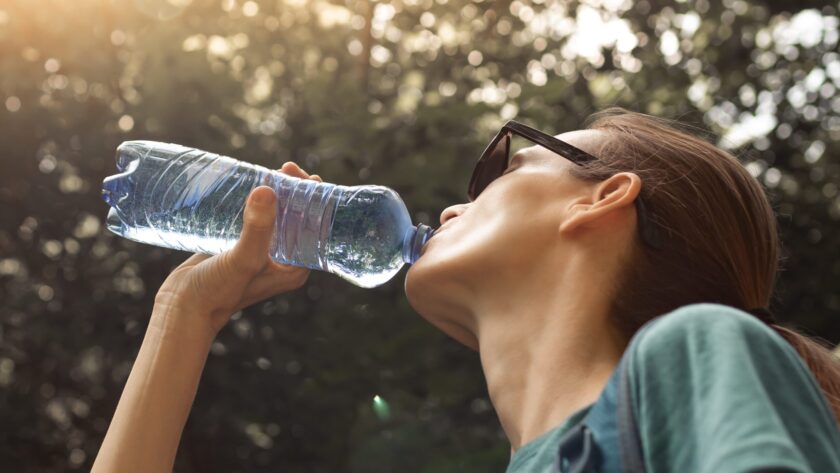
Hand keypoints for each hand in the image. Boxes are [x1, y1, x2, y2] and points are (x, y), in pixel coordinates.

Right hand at [153, 162, 321, 336]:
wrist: (182, 308)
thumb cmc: (217, 292)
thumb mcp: (243, 259)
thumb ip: (257, 227)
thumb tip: (268, 189)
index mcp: (294, 267)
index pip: (315, 228)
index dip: (315, 202)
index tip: (308, 177)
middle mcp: (282, 260)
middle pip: (297, 219)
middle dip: (295, 193)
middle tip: (286, 168)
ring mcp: (261, 253)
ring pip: (275, 217)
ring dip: (275, 194)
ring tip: (270, 171)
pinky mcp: (239, 246)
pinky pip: (254, 219)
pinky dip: (255, 202)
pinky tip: (249, 185)